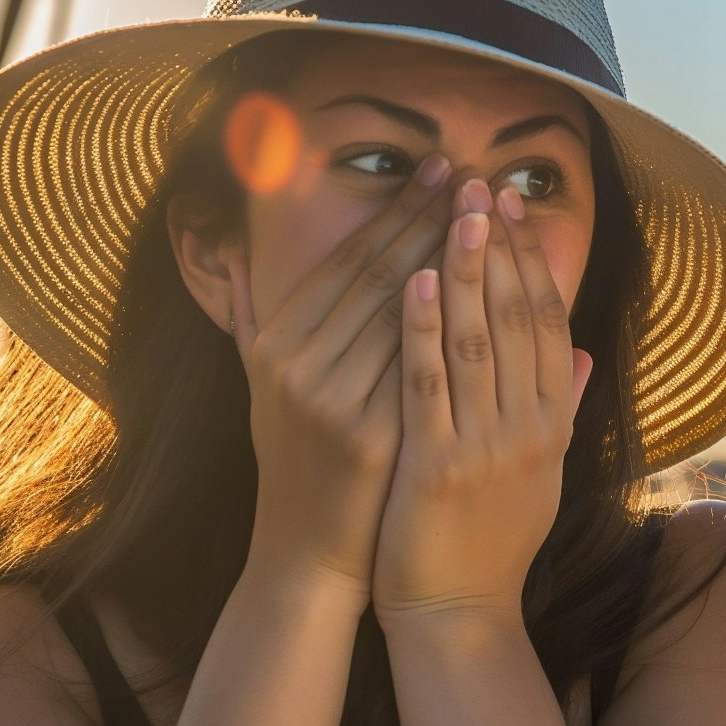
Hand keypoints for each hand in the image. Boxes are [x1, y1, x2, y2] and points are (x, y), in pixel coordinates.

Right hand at [226, 154, 463, 608]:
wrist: (305, 551)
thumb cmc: (290, 461)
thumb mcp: (257, 386)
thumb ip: (248, 316)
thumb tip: (232, 250)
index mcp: (275, 346)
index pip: (347, 262)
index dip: (396, 213)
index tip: (435, 174)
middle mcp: (298, 367)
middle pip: (381, 277)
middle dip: (432, 220)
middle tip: (474, 176)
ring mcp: (334, 402)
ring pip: (408, 315)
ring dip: (455, 262)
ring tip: (492, 219)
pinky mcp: (372, 438)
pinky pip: (424, 367)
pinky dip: (457, 328)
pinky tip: (494, 295)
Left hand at [371, 175, 592, 627]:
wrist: (458, 614)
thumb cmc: (489, 539)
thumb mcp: (542, 475)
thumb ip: (565, 410)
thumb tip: (591, 354)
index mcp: (552, 424)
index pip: (548, 324)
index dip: (532, 261)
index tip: (512, 208)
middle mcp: (529, 429)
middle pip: (521, 319)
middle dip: (502, 247)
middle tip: (484, 185)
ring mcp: (486, 448)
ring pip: (482, 340)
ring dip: (470, 270)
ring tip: (456, 209)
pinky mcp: (437, 468)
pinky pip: (431, 385)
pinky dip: (426, 329)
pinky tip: (419, 279)